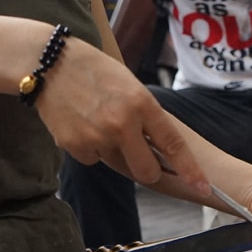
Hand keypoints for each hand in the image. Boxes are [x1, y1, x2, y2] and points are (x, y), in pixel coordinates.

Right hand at [35, 38, 208, 193]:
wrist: (49, 64)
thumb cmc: (95, 70)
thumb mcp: (130, 85)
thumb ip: (146, 115)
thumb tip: (160, 146)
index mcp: (142, 103)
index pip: (173, 144)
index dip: (190, 170)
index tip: (203, 187)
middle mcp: (122, 124)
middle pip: (146, 170)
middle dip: (147, 169)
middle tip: (139, 154)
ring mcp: (97, 136)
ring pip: (116, 163)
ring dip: (113, 150)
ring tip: (98, 120)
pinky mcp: (74, 146)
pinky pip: (92, 158)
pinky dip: (89, 147)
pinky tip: (81, 123)